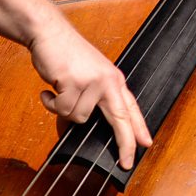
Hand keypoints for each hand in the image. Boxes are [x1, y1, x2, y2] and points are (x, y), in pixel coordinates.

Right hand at [28, 19, 152, 169]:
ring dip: (63, 108)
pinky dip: (51, 103)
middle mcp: (107, 80)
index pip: (131, 107)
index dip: (139, 127)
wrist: (50, 33)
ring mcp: (92, 82)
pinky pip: (63, 109)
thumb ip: (95, 96)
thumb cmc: (67, 54)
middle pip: (121, 119)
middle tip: (125, 163)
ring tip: (60, 90)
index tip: (146, 144)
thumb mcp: (91, 73)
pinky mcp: (73, 83)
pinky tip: (50, 89)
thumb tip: (86, 122)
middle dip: (125, 144)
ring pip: (79, 118)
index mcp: (114, 79)